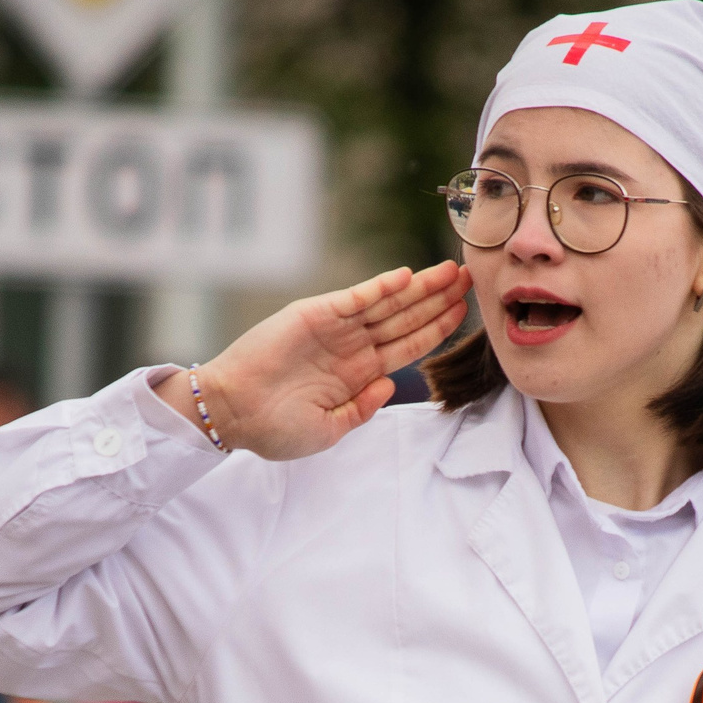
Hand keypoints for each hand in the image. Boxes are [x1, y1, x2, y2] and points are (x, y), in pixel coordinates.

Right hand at [152, 262, 472, 460]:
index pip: (408, 344)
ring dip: (418, 288)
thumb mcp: (328, 430)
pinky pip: (353, 299)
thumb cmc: (274, 428)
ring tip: (449, 272)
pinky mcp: (313, 315)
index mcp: (359, 372)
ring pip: (386, 304)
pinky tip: (404, 277)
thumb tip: (390, 386)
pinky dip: (377, 288)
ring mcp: (334, 328)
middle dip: (438, 299)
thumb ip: (360, 409)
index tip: (464, 312)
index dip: (437, 328)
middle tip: (470, 278)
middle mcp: (351, 346)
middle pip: (405, 317)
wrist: (232, 413)